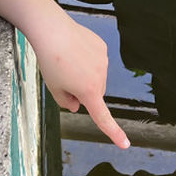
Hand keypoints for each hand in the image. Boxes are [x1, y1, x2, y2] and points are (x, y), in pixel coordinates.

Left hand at [34, 17, 129, 148]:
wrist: (52, 30)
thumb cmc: (50, 60)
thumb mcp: (53, 87)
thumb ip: (66, 102)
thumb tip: (78, 104)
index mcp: (88, 91)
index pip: (102, 117)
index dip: (114, 133)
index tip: (125, 144)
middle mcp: (101, 77)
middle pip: (95, 93)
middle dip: (84, 91)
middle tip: (64, 78)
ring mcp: (103, 61)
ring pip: (97, 77)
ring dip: (85, 74)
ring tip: (67, 60)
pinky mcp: (102, 47)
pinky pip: (97, 60)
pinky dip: (88, 59)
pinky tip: (74, 50)